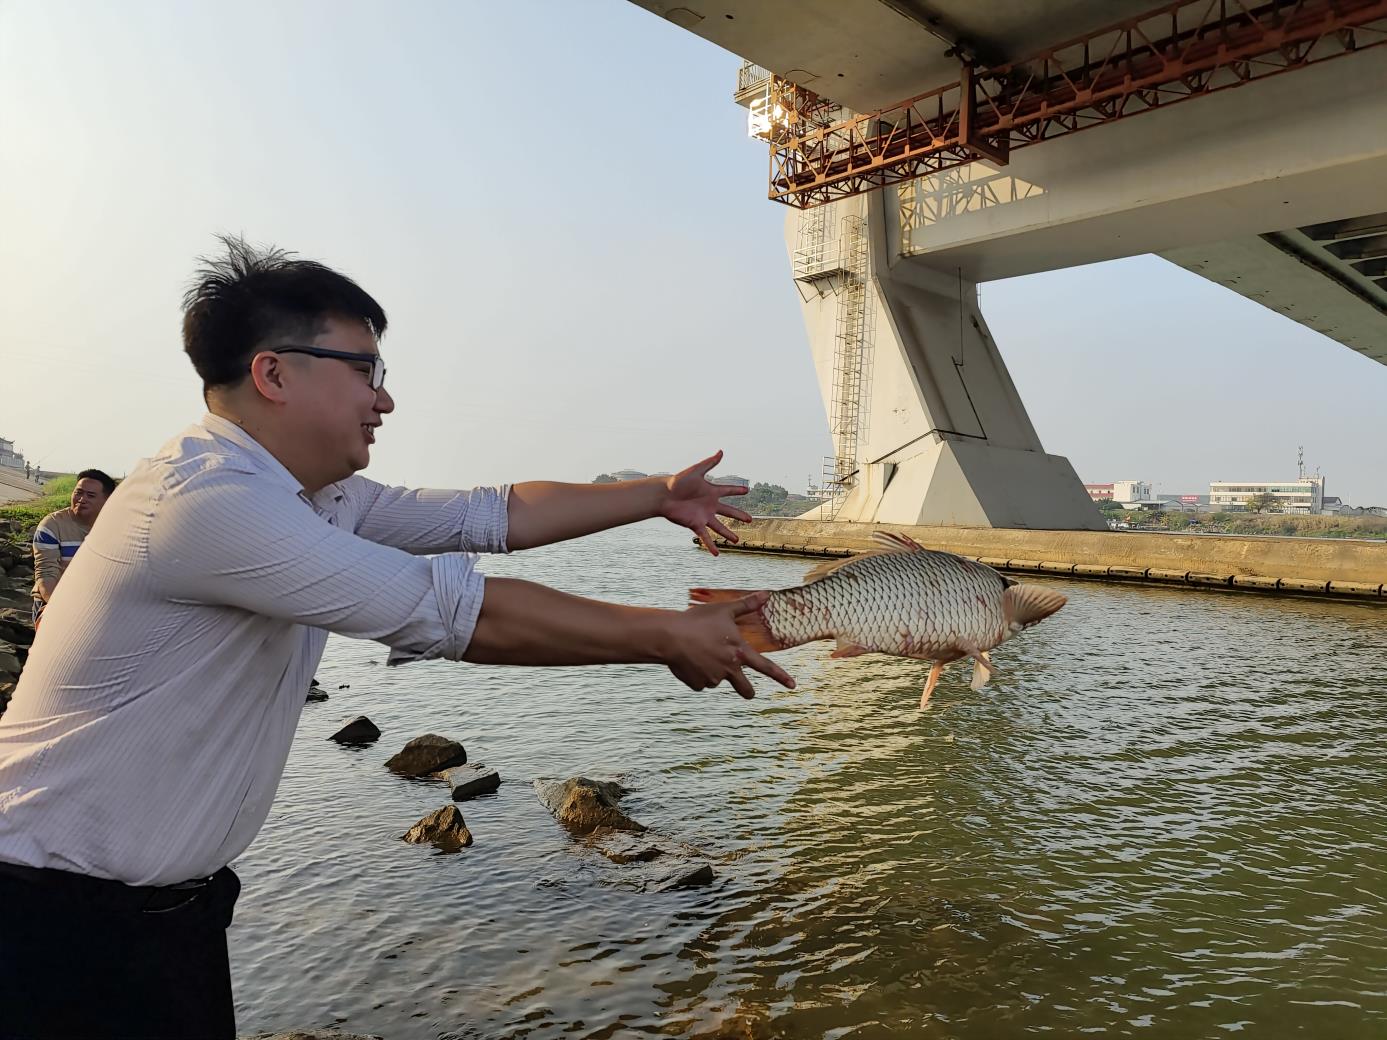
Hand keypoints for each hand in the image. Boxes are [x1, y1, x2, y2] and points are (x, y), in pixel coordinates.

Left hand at [659, 450, 751, 555]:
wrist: (663, 495)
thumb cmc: (677, 482)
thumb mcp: (696, 471)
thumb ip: (709, 463)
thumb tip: (721, 451)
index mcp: (711, 492)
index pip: (728, 490)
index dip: (737, 490)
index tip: (747, 490)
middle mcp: (709, 505)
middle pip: (728, 511)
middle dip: (739, 515)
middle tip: (750, 519)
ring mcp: (704, 516)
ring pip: (720, 527)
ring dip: (728, 534)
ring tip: (737, 540)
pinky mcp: (696, 524)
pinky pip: (706, 537)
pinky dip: (711, 545)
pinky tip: (717, 554)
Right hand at [663, 591, 794, 698]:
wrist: (670, 636)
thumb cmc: (698, 620)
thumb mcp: (724, 609)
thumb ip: (747, 605)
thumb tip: (767, 594)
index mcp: (739, 652)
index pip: (766, 667)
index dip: (781, 677)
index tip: (793, 686)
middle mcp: (729, 669)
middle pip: (746, 690)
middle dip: (747, 691)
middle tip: (747, 690)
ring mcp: (713, 679)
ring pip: (716, 679)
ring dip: (712, 671)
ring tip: (698, 651)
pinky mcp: (698, 684)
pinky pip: (700, 682)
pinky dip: (696, 673)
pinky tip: (688, 659)